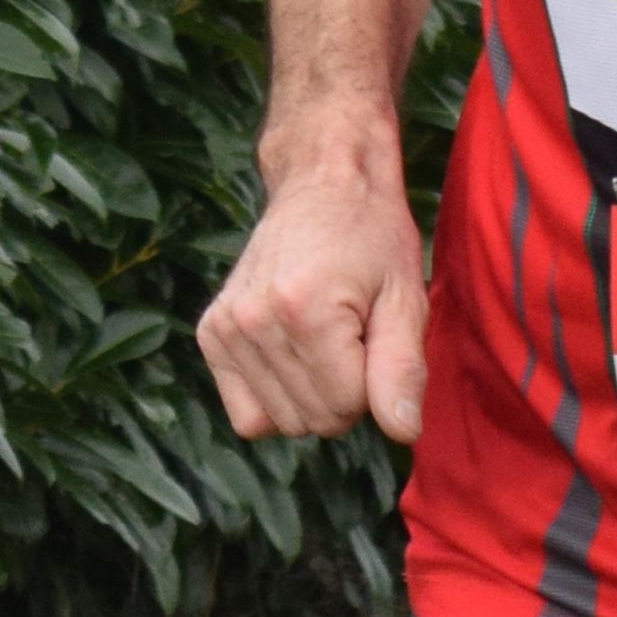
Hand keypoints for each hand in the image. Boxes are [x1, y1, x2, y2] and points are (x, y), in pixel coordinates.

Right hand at [198, 148, 430, 442]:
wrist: (322, 184)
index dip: (373, 385)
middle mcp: (254, 320)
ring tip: (323, 338)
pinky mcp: (211, 333)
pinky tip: (293, 355)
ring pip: (282, 423)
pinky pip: (247, 414)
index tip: (372, 336)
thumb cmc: (373, 238)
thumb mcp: (404, 298)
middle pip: (314, 421)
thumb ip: (402, 369)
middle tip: (350, 336)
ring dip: (312, 395)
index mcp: (305, 310)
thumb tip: (401, 432)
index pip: (348, 408)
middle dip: (344, 394)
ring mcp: (225, 327)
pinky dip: (275, 399)